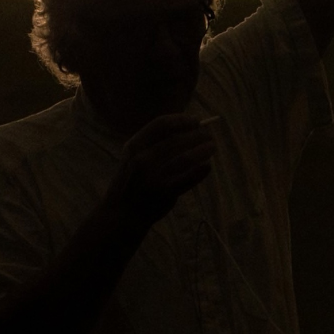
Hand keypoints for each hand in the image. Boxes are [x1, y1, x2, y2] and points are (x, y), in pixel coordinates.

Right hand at [109, 114, 215, 228]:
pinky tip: (207, 166)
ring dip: (202, 150)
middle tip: (208, 134)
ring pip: (184, 159)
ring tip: (212, 147)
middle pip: (176, 141)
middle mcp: (142, 159)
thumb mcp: (133, 157)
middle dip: (196, 135)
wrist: (121, 213)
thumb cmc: (132, 180)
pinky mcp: (163, 193)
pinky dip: (200, 171)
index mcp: (134, 146)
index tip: (196, 120)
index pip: (161, 125)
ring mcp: (153, 177)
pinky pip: (187, 179)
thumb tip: (186, 127)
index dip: (181, 120)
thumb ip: (154, 142)